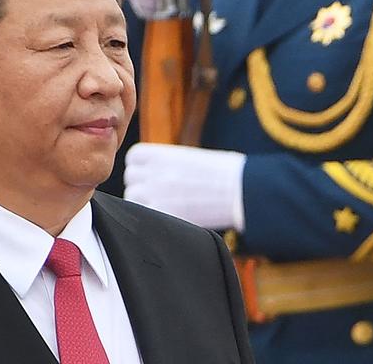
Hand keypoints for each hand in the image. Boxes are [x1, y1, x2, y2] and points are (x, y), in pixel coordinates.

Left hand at [123, 142, 245, 229]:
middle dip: (142, 184)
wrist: (242, 191)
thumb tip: (144, 173)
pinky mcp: (165, 215)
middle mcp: (154, 173)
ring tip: (168, 204)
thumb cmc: (223, 173)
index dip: (142, 166)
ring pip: (133, 198)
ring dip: (145, 202)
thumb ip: (164, 163)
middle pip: (131, 178)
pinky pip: (146, 217)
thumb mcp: (190, 157)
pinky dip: (155, 218)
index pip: (133, 158)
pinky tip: (173, 215)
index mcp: (161, 154)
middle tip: (163, 191)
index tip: (154, 173)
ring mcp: (157, 195)